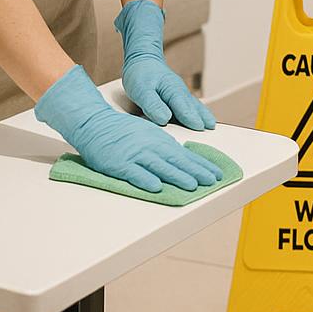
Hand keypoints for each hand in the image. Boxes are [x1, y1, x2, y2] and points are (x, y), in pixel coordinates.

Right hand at [35, 65, 222, 192]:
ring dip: (177, 176)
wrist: (95, 124)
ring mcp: (135, 155)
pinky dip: (145, 180)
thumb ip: (165, 147)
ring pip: (160, 167)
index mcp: (160, 140)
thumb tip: (184, 158)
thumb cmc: (123, 131)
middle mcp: (151, 147)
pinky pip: (134, 173)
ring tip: (192, 185)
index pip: (185, 155)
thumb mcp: (150, 134)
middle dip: (196, 171)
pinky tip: (156, 188)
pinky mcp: (120, 164)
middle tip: (213, 181)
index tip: (217, 174)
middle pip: (177, 160)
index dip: (201, 165)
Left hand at [116, 0, 215, 130]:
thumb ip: (153, 105)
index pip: (183, 106)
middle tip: (212, 129)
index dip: (190, 118)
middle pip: (193, 107)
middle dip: (202, 118)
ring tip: (211, 124)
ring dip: (203, 115)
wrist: (143, 60)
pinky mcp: (178, 96)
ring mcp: (181, 93)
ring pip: (194, 105)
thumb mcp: (141, 90)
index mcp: (172, 90)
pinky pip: (190, 105)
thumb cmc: (140, 74)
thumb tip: (164, 119)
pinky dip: (198, 111)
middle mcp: (180, 92)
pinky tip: (201, 117)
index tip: (199, 127)